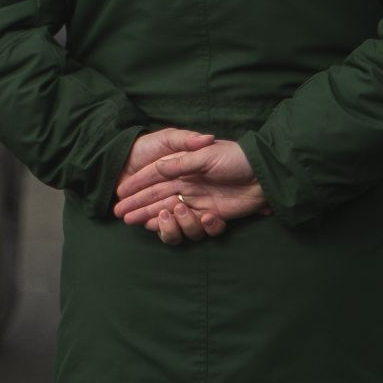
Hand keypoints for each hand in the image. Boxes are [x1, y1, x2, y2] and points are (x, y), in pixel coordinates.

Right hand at [117, 128, 224, 243]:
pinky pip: (188, 224)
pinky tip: (164, 226)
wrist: (263, 173)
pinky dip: (176, 226)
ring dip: (154, 217)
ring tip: (143, 222)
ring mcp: (198, 200)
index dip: (136, 187)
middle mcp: (187, 184)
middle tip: (121, 215)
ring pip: (169, 212)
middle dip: (138, 206)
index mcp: (182, 168)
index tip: (119, 195)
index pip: (153, 178)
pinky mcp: (211, 214)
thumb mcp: (204, 155)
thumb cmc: (234, 157)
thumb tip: (156, 168)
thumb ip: (179, 163)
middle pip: (156, 197)